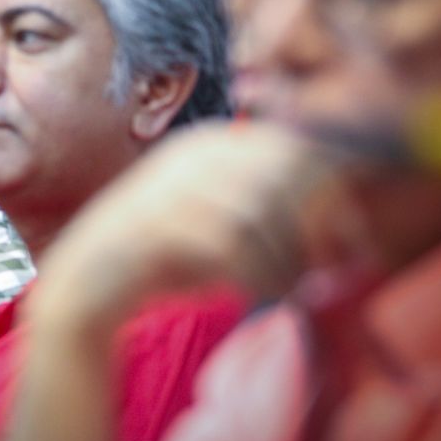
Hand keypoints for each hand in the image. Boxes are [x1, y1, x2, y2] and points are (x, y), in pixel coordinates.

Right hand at [30, 120, 373, 336]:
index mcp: (209, 146)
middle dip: (319, 223)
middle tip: (330, 270)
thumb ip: (273, 216)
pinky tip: (263, 294)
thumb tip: (348, 229)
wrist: (87, 287)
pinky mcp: (157, 223)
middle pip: (284, 170)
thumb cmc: (163, 263)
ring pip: (262, 208)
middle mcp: (191, 156)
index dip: (334, 191)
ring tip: (290, 288)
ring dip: (287, 257)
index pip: (294, 146)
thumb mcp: (223, 228)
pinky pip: (232, 242)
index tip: (354, 241)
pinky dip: (259, 273)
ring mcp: (171, 185)